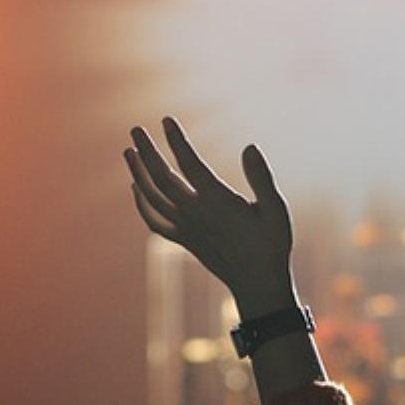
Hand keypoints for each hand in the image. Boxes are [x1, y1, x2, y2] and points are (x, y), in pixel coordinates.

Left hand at [125, 117, 297, 318]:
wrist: (257, 284)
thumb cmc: (271, 244)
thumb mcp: (276, 209)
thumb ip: (261, 178)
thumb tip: (249, 147)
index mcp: (217, 201)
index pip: (190, 164)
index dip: (176, 141)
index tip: (166, 120)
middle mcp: (195, 214)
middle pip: (161, 178)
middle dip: (147, 152)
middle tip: (134, 130)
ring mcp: (186, 228)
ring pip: (152, 198)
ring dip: (137, 174)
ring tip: (128, 152)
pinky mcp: (183, 241)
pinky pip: (154, 221)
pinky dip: (141, 204)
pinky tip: (135, 189)